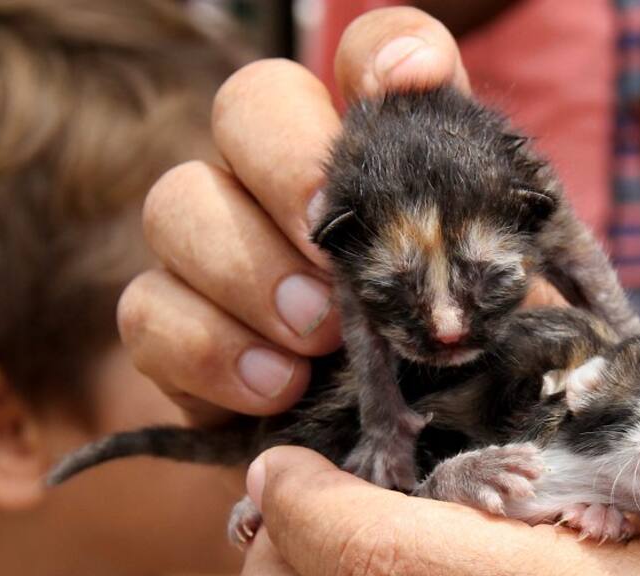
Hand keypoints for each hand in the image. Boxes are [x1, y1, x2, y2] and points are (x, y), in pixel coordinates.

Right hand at [124, 8, 469, 423]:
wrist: (391, 457)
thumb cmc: (450, 370)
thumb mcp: (492, 308)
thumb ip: (482, 239)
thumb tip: (443, 161)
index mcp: (378, 157)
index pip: (370, 55)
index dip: (385, 55)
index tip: (410, 86)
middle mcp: (284, 179)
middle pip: (248, 104)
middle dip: (285, 167)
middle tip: (330, 248)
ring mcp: (216, 247)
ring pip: (177, 202)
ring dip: (245, 270)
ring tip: (313, 339)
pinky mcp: (175, 328)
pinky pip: (147, 311)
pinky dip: (208, 350)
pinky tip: (276, 387)